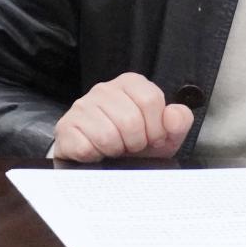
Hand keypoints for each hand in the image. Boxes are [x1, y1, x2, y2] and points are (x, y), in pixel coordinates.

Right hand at [52, 72, 193, 161]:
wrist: (103, 163)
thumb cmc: (134, 145)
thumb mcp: (165, 135)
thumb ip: (179, 122)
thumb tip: (173, 115)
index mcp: (130, 83)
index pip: (151, 100)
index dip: (156, 128)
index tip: (151, 137)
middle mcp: (104, 89)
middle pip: (130, 120)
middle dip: (136, 142)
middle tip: (131, 146)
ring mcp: (82, 106)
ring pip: (108, 135)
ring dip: (115, 150)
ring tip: (114, 148)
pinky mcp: (66, 127)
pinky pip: (85, 147)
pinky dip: (95, 156)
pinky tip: (96, 152)